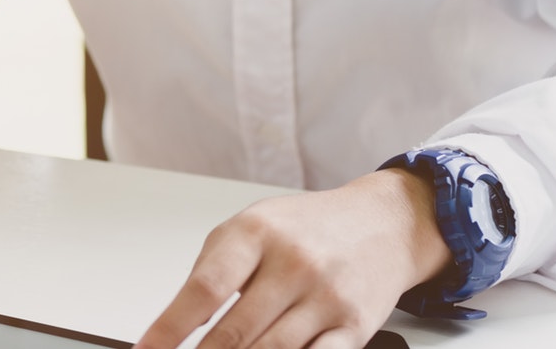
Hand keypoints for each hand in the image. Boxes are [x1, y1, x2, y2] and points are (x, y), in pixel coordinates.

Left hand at [137, 170, 451, 348]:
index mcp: (256, 234)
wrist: (384, 224)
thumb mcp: (250, 228)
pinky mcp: (355, 327)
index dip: (170, 327)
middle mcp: (293, 264)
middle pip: (236, 331)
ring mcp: (326, 297)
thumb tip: (181, 322)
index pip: (205, 289)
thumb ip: (213, 270)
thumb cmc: (306, 228)